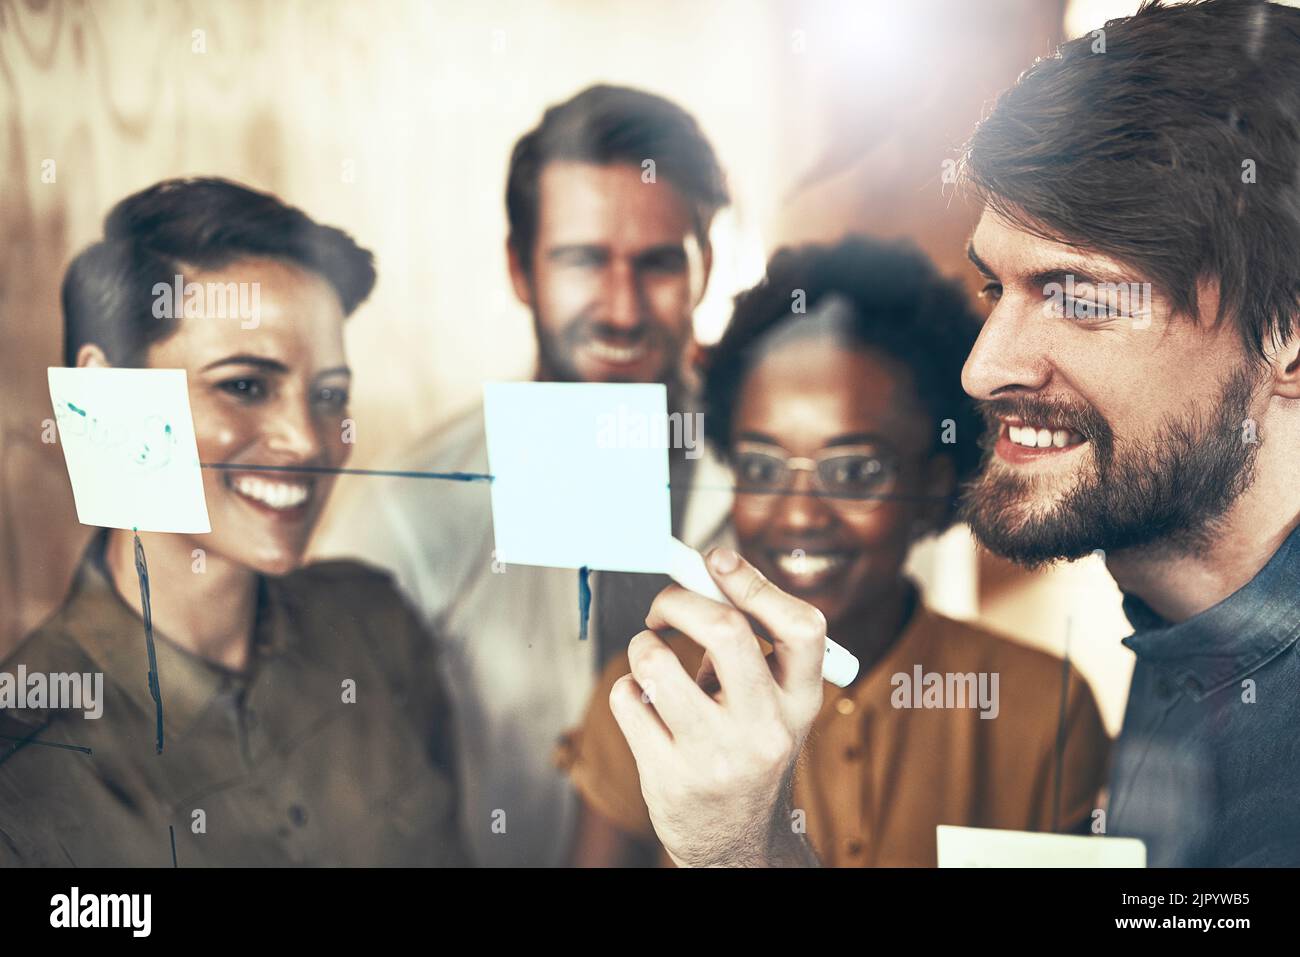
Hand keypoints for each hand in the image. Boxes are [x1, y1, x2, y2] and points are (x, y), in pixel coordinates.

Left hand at [609, 547, 825, 866]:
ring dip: (643, 646)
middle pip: (727, 632)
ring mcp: (717, 756)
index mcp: (801, 702)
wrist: (737, 844)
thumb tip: (706, 573)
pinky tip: (644, 705)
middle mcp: (766, 728)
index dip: (756, 583)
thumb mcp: (773, 706)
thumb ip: (749, 647)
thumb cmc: (748, 752)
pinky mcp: (670, 776)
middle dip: (680, 601)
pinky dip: (628, 688)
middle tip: (662, 608)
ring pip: (659, 664)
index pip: (801, 627)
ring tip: (649, 657)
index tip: (717, 560)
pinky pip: (629, 700)